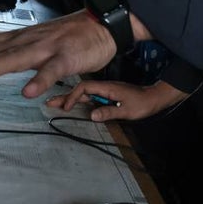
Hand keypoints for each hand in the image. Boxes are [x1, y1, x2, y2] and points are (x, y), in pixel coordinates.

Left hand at [0, 11, 115, 97]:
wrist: (101, 24)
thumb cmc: (65, 38)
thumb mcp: (33, 44)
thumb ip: (9, 55)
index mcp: (16, 39)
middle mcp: (25, 41)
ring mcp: (45, 48)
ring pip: (15, 57)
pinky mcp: (66, 58)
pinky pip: (52, 71)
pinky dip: (40, 81)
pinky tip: (28, 93)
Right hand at [47, 79, 188, 121]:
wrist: (153, 98)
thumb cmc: (142, 104)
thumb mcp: (127, 110)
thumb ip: (110, 112)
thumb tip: (92, 116)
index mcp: (107, 88)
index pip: (85, 88)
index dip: (74, 96)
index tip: (66, 107)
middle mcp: (104, 88)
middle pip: (81, 90)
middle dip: (65, 96)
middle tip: (48, 102)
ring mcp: (105, 91)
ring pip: (84, 94)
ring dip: (69, 98)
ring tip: (54, 104)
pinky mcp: (107, 96)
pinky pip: (89, 97)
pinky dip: (78, 100)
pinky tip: (71, 105)